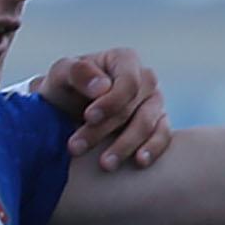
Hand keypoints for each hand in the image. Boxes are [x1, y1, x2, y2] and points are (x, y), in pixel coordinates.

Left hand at [45, 48, 171, 169]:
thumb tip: (102, 87)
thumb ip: (79, 73)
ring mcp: (154, 102)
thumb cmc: (64, 87)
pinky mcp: (157, 124)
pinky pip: (163, 136)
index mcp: (125, 60)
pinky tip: (140, 161)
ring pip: (147, 124)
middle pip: (133, 107)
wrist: (63, 108)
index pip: (129, 81)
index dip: (111, 101)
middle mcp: (145, 79)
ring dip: (124, 145)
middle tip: (76, 147)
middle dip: (104, 130)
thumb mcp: (62, 73)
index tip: (89, 116)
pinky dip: (153, 148)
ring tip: (105, 164)